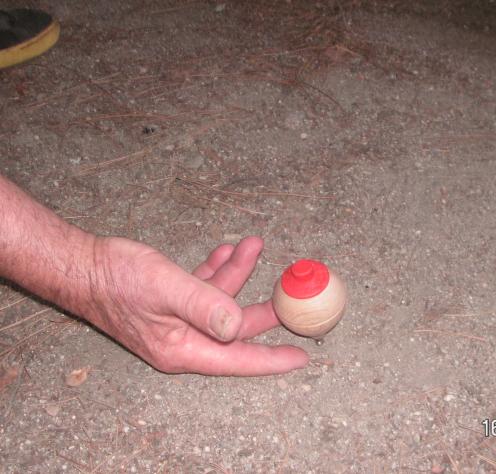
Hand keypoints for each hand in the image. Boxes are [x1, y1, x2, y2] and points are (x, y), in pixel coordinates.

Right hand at [87, 235, 308, 375]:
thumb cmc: (116, 278)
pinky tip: (227, 251)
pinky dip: (217, 271)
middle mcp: (183, 339)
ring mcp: (177, 322)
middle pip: (235, 329)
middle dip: (263, 308)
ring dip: (238, 274)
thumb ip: (203, 305)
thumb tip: (237, 325)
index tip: (301, 355)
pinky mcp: (171, 303)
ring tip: (253, 245)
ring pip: (220, 302)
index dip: (271, 359)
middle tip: (289, 292)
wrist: (82, 265)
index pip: (237, 358)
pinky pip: (204, 290)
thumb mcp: (164, 287)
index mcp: (182, 347)